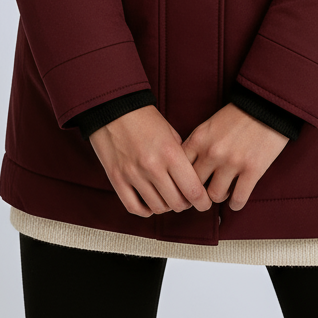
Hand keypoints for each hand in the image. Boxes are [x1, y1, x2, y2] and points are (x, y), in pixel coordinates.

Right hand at [88, 105, 214, 217]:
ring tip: (167, 197)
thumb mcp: (171, 133)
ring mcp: (133, 174)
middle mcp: (152, 166)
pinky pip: (134, 207)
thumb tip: (191, 180)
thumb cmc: (144, 117)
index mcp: (170, 152)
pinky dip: (145, 210)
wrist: (113, 107)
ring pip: (157, 208)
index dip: (202, 202)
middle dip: (185, 204)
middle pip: (176, 203)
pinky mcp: (116, 179)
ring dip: (166, 206)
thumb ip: (181, 157)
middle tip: (185, 198)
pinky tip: (150, 202)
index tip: (204, 203)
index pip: (193, 190)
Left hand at [181, 103, 290, 211]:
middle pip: (194, 186)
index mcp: (199, 139)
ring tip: (224, 191)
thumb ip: (197, 145)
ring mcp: (232, 162)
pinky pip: (238, 199)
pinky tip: (236, 199)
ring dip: (219, 196)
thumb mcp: (209, 125)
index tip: (186, 185)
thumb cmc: (238, 115)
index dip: (181, 181)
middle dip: (198, 192)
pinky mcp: (252, 170)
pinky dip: (236, 203)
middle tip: (204, 194)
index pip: (178, 169)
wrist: (268, 105)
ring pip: (215, 196)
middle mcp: (212, 152)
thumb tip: (185, 170)